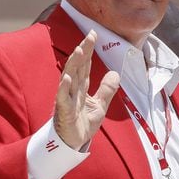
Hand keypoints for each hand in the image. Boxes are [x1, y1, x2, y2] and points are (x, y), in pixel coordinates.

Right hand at [54, 31, 119, 149]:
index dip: (89, 50)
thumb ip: (106, 89)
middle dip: (83, 51)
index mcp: (81, 88)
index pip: (85, 65)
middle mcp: (72, 90)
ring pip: (69, 78)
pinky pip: (63, 98)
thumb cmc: (82, 124)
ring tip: (79, 51)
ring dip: (73, 65)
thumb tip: (115, 73)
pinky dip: (64, 88)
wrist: (73, 143)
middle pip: (78, 67)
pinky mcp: (63, 112)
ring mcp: (66, 99)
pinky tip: (67, 78)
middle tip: (90, 36)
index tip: (93, 34)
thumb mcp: (100, 105)